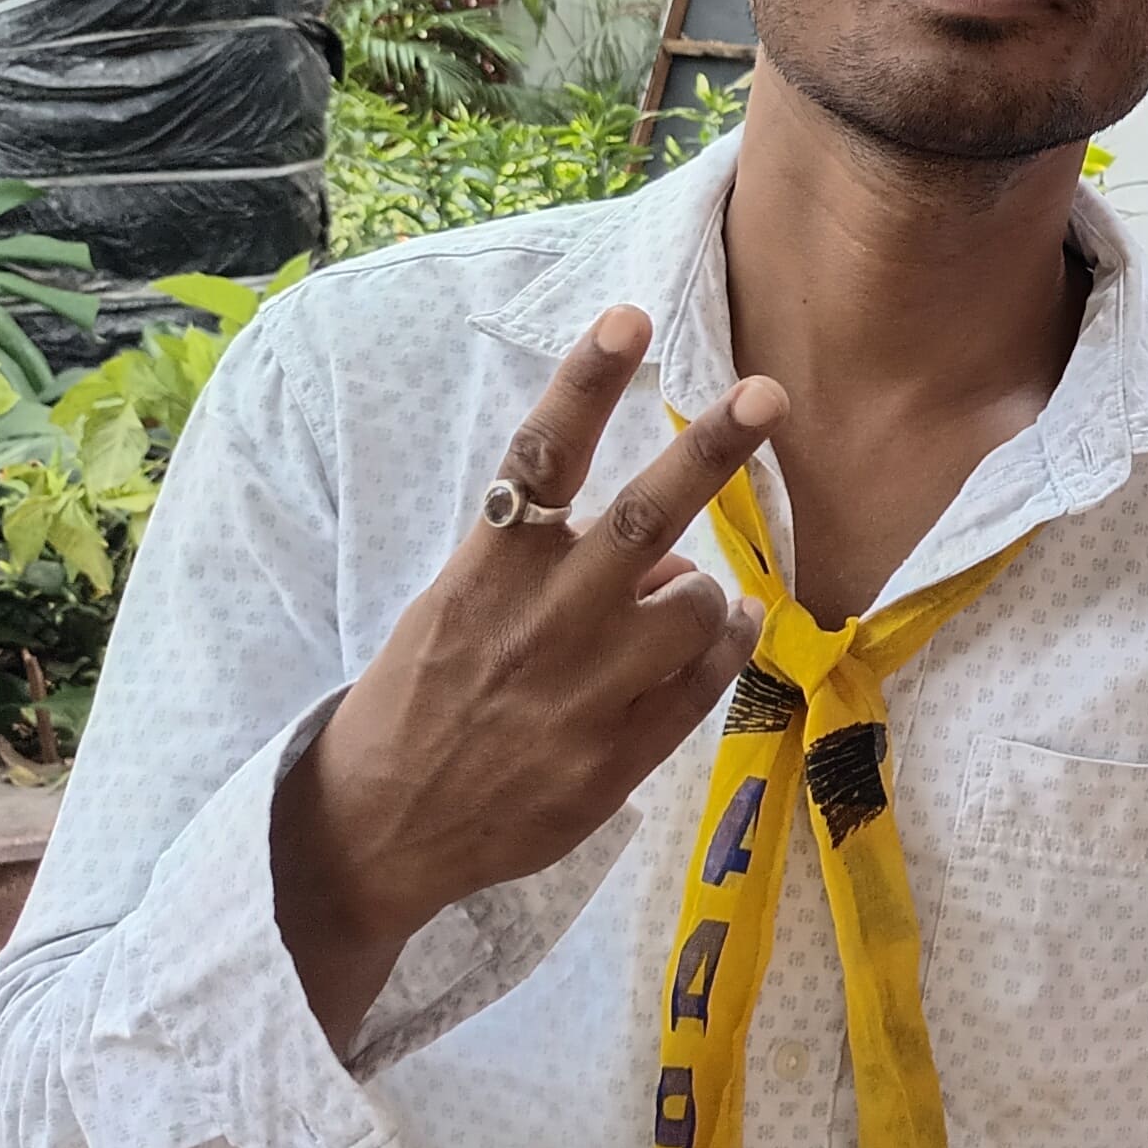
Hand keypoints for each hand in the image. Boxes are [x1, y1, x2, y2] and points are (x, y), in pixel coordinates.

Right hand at [269, 307, 781, 1045]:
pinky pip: (706, 678)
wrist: (381, 828)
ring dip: (699, 592)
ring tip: (667, 609)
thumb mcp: (458, 610)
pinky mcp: (618, 755)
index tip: (630, 318)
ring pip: (694, 601)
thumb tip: (656, 550)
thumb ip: (547, 568)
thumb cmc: (424, 699)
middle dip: (709, 451)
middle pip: (644, 520)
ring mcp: (585, 690)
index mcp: (486, 571)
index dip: (586, 384)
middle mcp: (540, 621)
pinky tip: (722, 631)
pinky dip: (726, 642)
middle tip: (766, 392)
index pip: (540, 458)